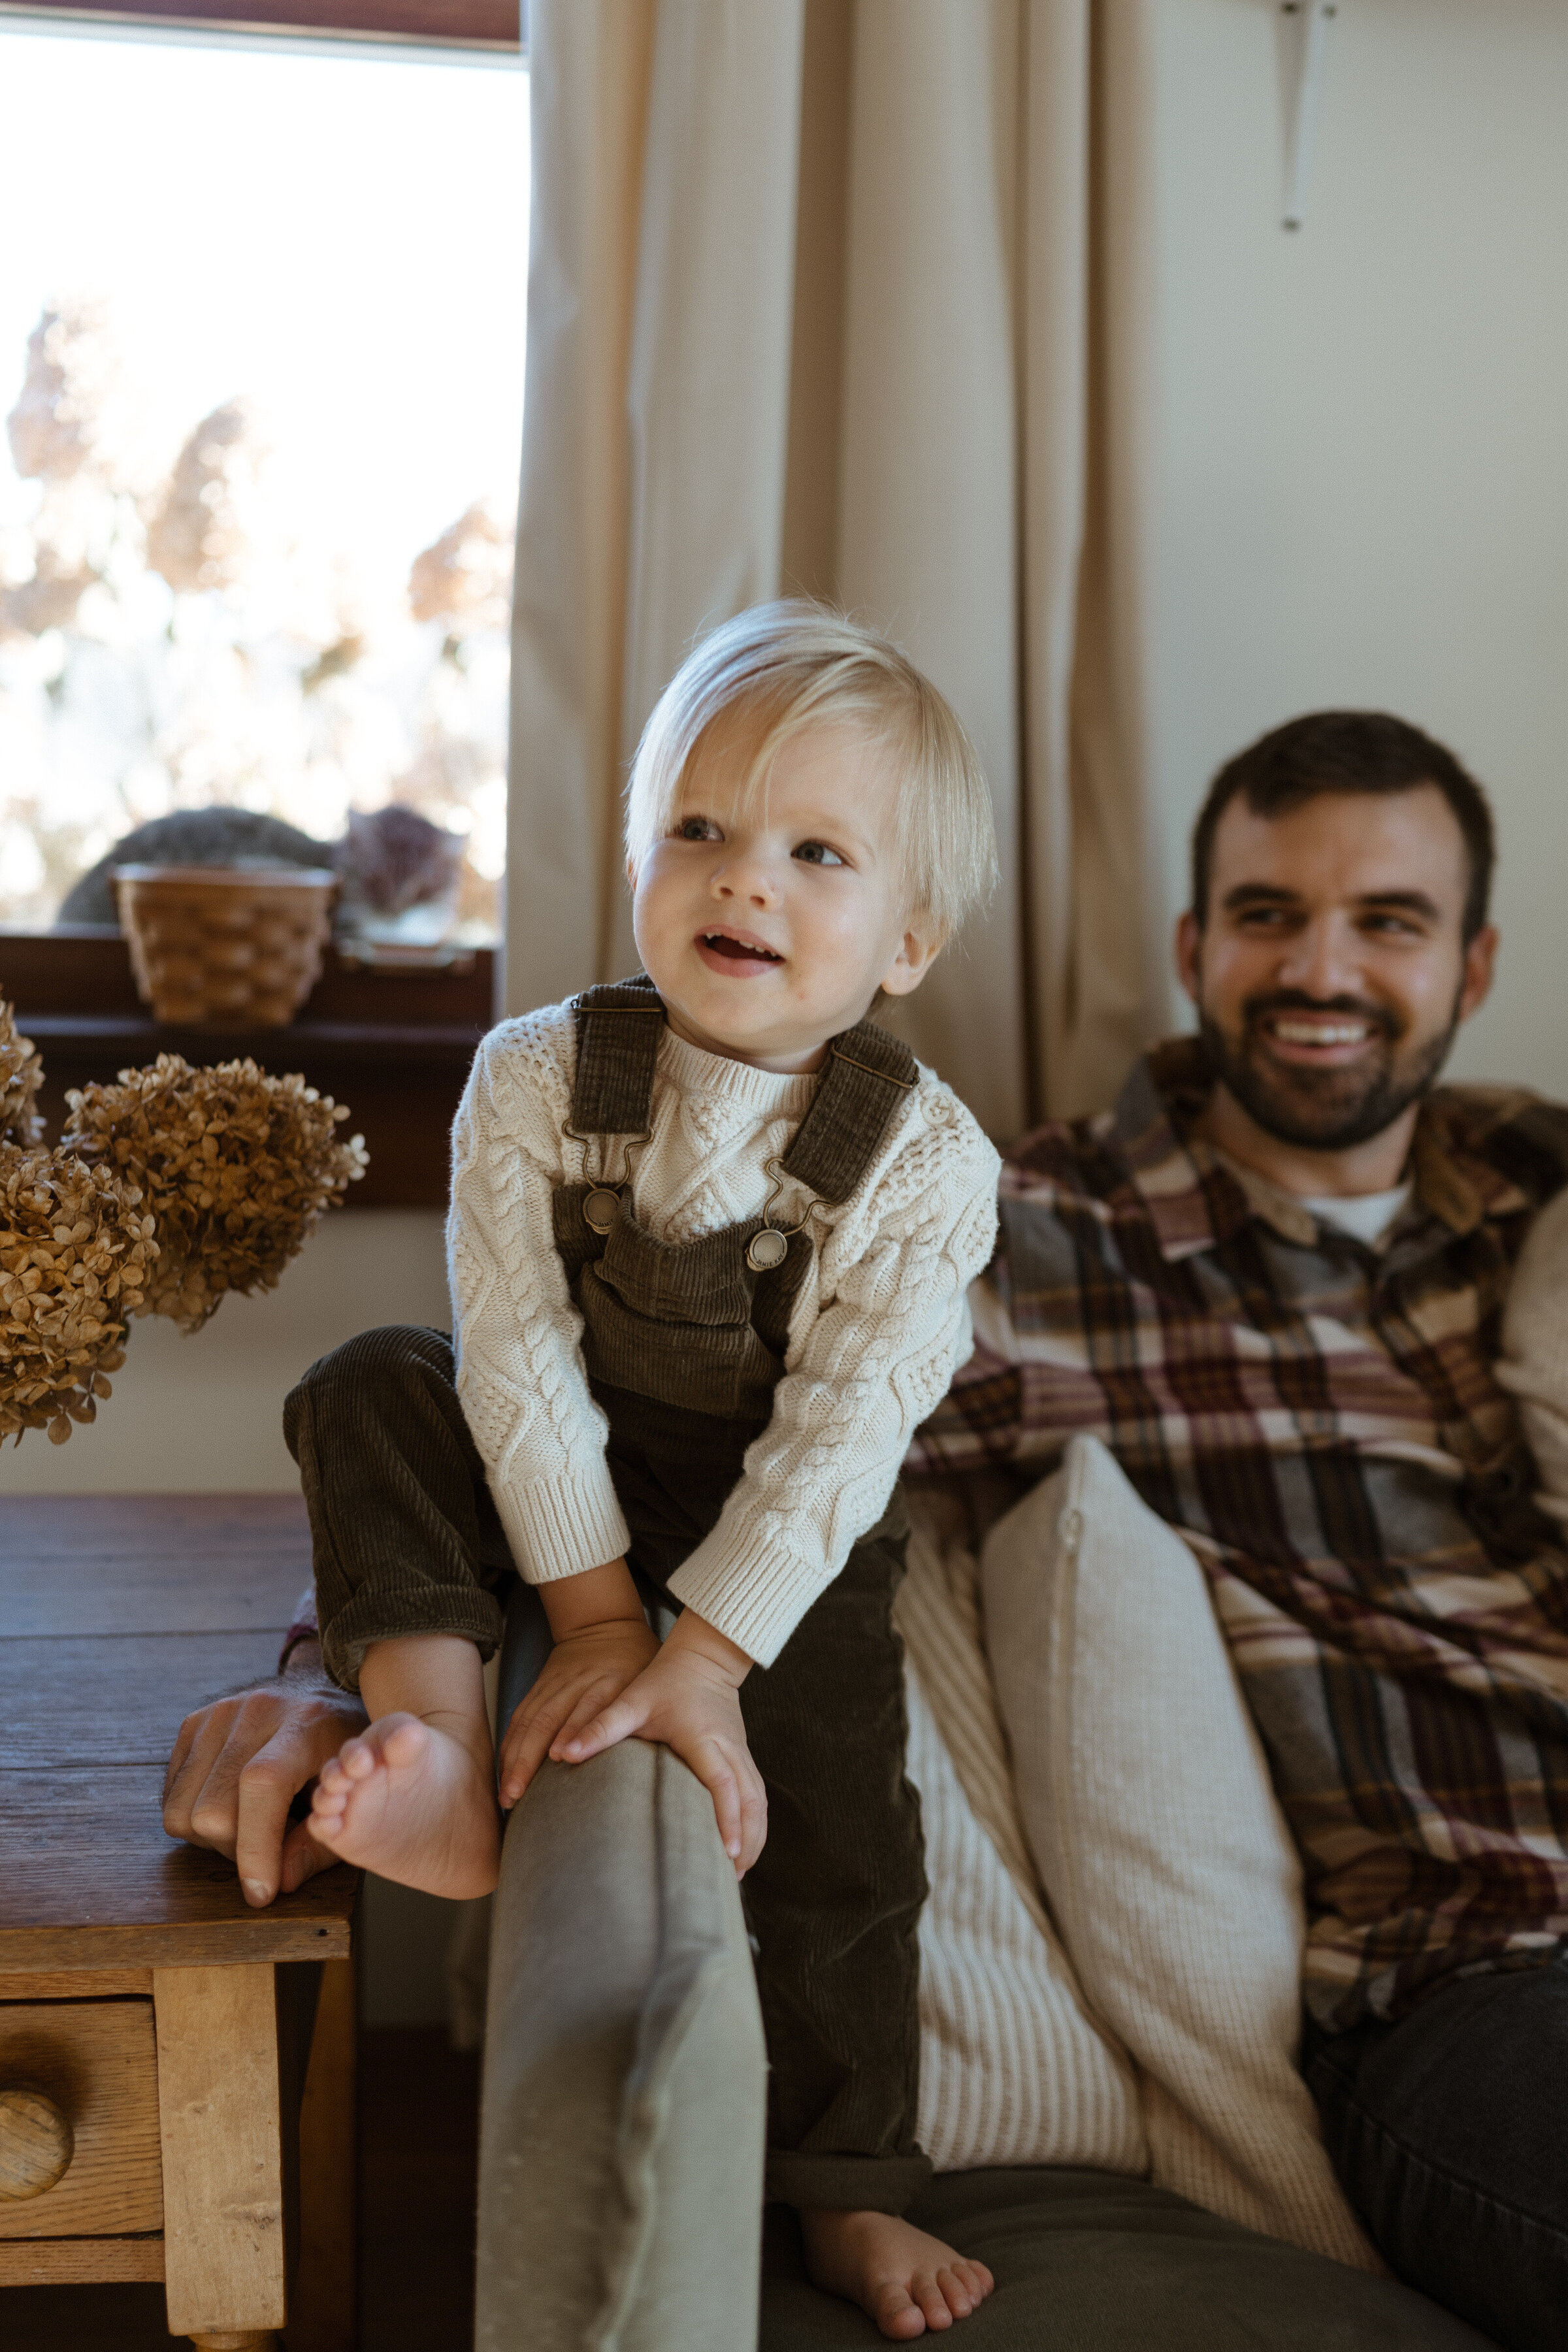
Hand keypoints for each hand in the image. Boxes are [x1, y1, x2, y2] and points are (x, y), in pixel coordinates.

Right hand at [162, 1639, 366, 1907]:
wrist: (321, 1694)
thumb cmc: (342, 1753)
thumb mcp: (354, 1793)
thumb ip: (322, 1841)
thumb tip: (279, 1883)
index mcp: (305, 1723)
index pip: (262, 1785)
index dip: (257, 1847)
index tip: (262, 1893)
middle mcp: (255, 1711)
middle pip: (213, 1809)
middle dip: (237, 1851)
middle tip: (269, 1849)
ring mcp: (217, 1714)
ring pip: (182, 1810)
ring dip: (212, 1840)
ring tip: (250, 1827)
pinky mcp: (192, 1723)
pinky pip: (170, 1798)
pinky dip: (195, 1821)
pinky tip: (232, 1810)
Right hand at [497, 1614, 659, 1807]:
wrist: (605, 1623)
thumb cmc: (637, 1660)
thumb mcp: (650, 1680)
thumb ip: (650, 1715)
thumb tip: (664, 1759)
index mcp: (610, 1681)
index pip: (591, 1708)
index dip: (575, 1732)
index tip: (561, 1759)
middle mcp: (578, 1683)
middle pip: (549, 1720)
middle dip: (530, 1760)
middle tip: (518, 1796)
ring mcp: (555, 1685)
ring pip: (529, 1721)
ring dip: (515, 1758)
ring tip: (507, 1794)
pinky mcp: (540, 1686)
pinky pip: (520, 1715)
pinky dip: (510, 1743)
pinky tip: (504, 1769)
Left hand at [558, 1613, 766, 1874]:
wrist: (704, 1657)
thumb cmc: (666, 1680)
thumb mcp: (631, 1702)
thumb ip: (600, 1727)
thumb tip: (563, 1754)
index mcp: (703, 1738)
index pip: (722, 1783)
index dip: (727, 1818)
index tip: (727, 1852)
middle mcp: (729, 1748)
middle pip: (749, 1801)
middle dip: (745, 1840)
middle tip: (732, 1878)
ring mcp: (740, 1752)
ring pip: (758, 1801)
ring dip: (754, 1835)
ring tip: (738, 1873)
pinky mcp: (743, 1755)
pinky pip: (757, 1795)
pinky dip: (755, 1822)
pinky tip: (744, 1846)